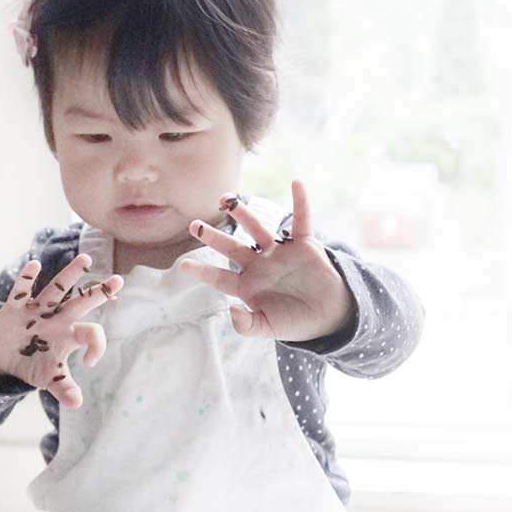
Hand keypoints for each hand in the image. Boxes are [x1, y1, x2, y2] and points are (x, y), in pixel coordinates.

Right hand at [0, 254, 124, 407]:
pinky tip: (33, 264)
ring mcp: (38, 310)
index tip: (90, 363)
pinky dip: (26, 278)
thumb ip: (64, 388)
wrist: (2, 354)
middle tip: (119, 281)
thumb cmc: (33, 363)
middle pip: (82, 303)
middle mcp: (58, 318)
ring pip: (57, 289)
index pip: (91, 334)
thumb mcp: (49, 378)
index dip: (96, 346)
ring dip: (70, 275)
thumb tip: (76, 404)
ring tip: (86, 259)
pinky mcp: (16, 307)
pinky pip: (22, 290)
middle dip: (99, 293)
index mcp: (70, 335)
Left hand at [178, 179, 355, 341]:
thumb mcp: (267, 328)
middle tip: (194, 225)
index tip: (183, 265)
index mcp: (248, 286)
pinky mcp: (303, 244)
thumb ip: (247, 325)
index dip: (203, 271)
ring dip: (242, 213)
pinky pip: (301, 220)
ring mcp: (279, 253)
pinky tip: (296, 183)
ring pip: (257, 228)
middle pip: (232, 248)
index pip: (220, 278)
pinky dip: (301, 202)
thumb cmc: (294, 322)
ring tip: (226, 199)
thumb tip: (231, 311)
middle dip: (213, 236)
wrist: (328, 316)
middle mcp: (259, 265)